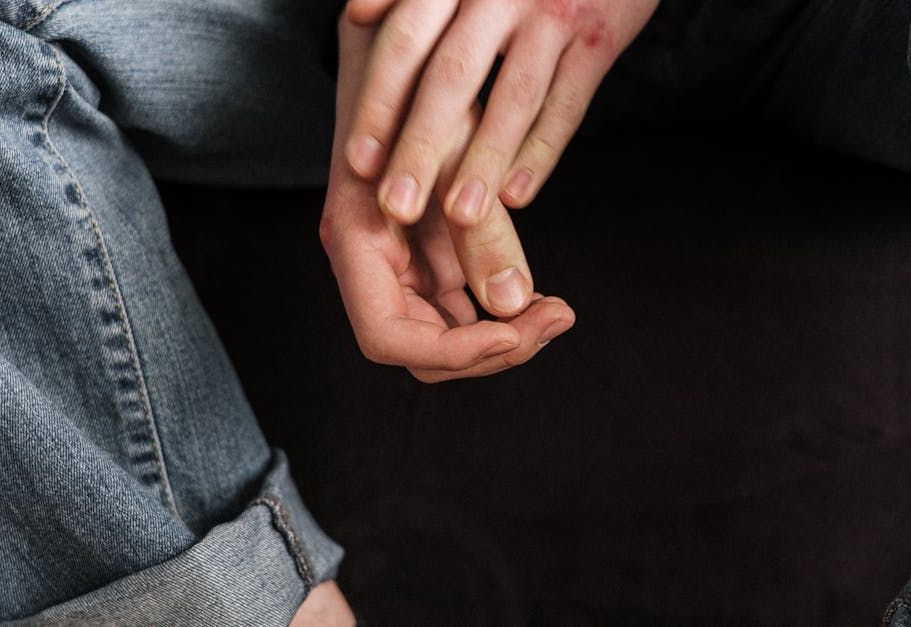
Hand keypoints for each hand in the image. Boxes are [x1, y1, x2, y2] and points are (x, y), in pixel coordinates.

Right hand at [322, 19, 574, 381]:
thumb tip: (512, 305)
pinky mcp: (424, 257)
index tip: (512, 334)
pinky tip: (537, 298)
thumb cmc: (421, 92)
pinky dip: (496, 311)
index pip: (389, 337)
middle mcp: (369, 264)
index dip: (452, 350)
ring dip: (500, 335)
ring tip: (555, 311)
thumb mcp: (457, 159)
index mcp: (355, 242)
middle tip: (555, 320)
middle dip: (489, 348)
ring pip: (443, 335)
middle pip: (421, 349)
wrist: (406, 55)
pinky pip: (458, 306)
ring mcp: (396, 264)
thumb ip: (482, 234)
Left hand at [343, 0, 658, 225]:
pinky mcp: (599, 38)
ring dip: (484, 160)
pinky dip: (542, 151)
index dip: (380, 103)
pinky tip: (516, 195)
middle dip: (421, 146)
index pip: (405, 41)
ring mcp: (552, 14)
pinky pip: (568, 102)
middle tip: (396, 205)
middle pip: (452, 76)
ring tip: (458, 215)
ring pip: (514, 97)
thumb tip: (356, 15)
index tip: (359, 162)